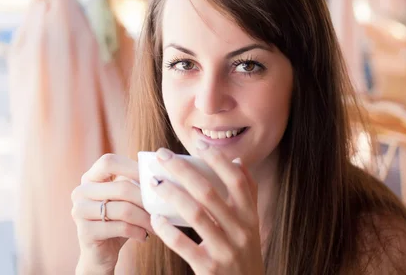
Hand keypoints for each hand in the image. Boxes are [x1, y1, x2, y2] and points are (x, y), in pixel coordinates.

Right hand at [71, 154, 152, 273]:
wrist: (101, 254)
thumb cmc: (118, 220)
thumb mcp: (126, 198)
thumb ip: (134, 182)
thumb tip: (160, 172)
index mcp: (90, 178)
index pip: (109, 162)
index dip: (133, 167)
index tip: (153, 179)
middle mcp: (81, 191)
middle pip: (122, 187)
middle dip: (146, 199)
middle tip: (161, 208)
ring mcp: (80, 211)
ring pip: (123, 209)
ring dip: (145, 218)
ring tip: (156, 224)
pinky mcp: (85, 232)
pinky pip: (121, 227)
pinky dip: (138, 231)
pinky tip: (144, 236)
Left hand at [149, 143, 263, 274]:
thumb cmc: (243, 252)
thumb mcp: (251, 224)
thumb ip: (247, 193)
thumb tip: (236, 160)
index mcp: (251, 215)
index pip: (236, 179)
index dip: (217, 159)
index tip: (198, 143)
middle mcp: (241, 230)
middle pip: (209, 192)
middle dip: (183, 170)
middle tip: (163, 156)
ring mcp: (226, 250)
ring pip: (195, 214)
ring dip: (172, 194)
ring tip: (154, 182)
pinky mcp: (210, 268)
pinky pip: (185, 245)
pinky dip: (168, 230)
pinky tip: (156, 218)